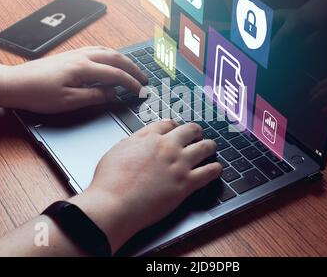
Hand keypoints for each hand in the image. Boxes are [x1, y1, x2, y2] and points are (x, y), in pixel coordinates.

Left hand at [5, 46, 147, 113]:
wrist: (15, 83)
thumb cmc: (38, 93)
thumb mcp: (69, 101)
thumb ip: (95, 96)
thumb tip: (113, 94)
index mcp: (83, 68)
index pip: (115, 74)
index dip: (131, 83)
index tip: (141, 91)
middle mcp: (81, 56)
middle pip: (115, 58)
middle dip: (133, 68)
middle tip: (144, 79)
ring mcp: (76, 53)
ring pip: (107, 51)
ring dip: (123, 60)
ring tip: (133, 69)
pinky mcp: (70, 55)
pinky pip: (97, 50)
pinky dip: (111, 55)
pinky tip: (111, 60)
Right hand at [69, 120, 222, 251]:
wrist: (114, 204)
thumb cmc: (110, 182)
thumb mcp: (117, 150)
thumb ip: (133, 141)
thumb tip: (140, 138)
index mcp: (149, 138)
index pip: (168, 124)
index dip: (173, 125)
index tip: (175, 128)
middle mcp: (167, 147)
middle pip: (190, 130)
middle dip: (195, 131)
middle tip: (196, 134)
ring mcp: (179, 164)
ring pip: (205, 147)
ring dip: (209, 145)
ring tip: (211, 147)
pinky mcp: (186, 183)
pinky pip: (209, 172)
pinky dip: (215, 168)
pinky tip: (216, 168)